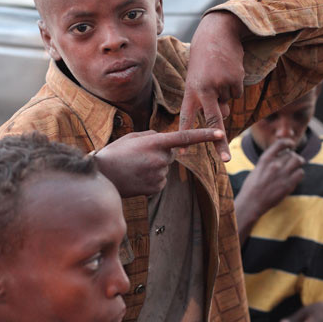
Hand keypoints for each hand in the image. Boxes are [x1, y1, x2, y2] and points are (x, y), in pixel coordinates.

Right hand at [94, 128, 224, 196]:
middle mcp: (160, 159)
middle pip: (171, 154)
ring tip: (134, 168)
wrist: (101, 176)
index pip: (185, 137)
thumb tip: (166, 141)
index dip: (205, 135)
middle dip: (160, 154)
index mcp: (155, 142)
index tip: (221, 133)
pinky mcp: (156, 188)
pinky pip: (160, 180)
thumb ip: (153, 136)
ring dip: (154, 167)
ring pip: (164, 168)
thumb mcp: (133, 137)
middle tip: (139, 156)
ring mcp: (159, 175)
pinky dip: (151, 179)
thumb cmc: (115, 153)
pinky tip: (136, 178)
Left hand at [180, 11, 249, 161]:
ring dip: (226, 93)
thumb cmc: (204, 60)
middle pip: (213, 121)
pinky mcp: (235, 80)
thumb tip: (224, 116)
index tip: (183, 153)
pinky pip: (238, 94)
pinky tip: (228, 71)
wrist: (217, 32)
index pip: (186, 117)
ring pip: (228, 103)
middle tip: (225, 161)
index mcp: (190, 91)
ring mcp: (220, 85)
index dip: (185, 135)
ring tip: (218, 73)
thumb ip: (208, 101)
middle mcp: (204, 90)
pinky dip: (235, 86)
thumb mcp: (199, 80)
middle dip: (220, 143)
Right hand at [234, 139, 304, 242]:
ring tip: (296, 166)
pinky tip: (294, 177)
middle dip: (293, 156)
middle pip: (291, 154)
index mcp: (264, 159)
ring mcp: (282, 175)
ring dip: (298, 163)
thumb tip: (281, 157)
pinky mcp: (288, 185)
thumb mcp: (257, 169)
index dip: (288, 142)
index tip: (291, 144)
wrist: (251, 203)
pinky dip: (299, 173)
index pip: (280, 144)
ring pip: (298, 161)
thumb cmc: (252, 187)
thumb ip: (268, 162)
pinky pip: (300, 173)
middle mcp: (274, 165)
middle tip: (293, 160)